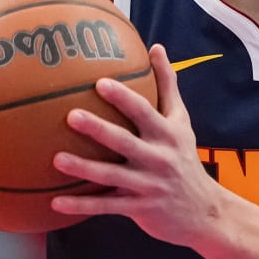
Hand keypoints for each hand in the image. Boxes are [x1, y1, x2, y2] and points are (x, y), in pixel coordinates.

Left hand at [50, 45, 225, 248]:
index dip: (123, 98)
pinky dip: (81, 206)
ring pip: (111, 176)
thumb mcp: (181, 121)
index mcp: (167, 134)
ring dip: (84, 169)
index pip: (144, 112)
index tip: (100, 83)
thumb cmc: (184, 158)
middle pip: (125, 142)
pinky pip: (106, 207)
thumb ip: (167, 85)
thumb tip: (156, 47)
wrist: (203, 211)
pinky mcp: (139, 209)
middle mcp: (158, 159)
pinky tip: (55, 202)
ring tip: (56, 159)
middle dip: (99, 130)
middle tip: (71, 116)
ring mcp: (148, 186)